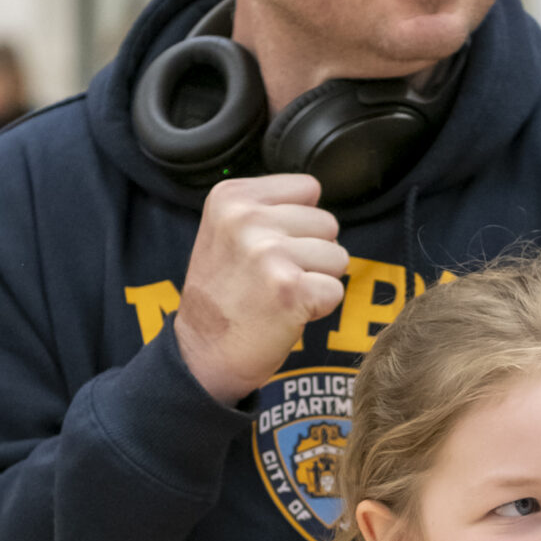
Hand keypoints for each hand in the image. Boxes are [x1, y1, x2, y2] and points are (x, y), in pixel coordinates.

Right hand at [173, 175, 348, 405]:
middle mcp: (247, 219)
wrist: (202, 353)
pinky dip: (320, 307)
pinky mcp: (290, 289)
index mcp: (231, 196)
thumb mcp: (226, 231)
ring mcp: (268, 252)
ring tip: (281, 293)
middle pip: (327, 222)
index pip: (307, 188)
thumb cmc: (223, 295)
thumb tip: (315, 196)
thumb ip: (267, 208)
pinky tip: (287, 312)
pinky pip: (336, 290)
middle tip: (275, 277)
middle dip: (312, 252)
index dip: (300, 223)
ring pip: (337, 256)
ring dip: (317, 280)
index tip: (271, 248)